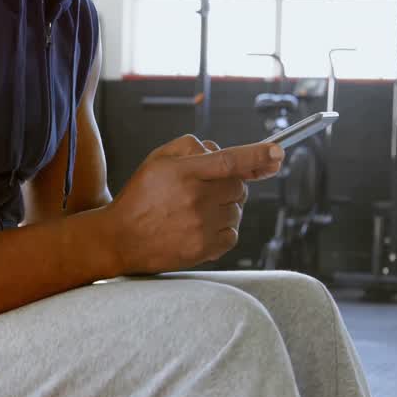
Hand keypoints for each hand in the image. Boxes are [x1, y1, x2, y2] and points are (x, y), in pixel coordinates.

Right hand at [103, 135, 283, 274]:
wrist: (120, 238)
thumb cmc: (139, 197)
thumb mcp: (157, 160)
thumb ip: (190, 147)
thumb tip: (219, 149)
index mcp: (183, 173)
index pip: (229, 161)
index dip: (257, 155)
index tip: (277, 152)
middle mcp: (195, 200)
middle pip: (239, 186)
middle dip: (231, 183)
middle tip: (209, 188)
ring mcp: (201, 227)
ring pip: (237, 210)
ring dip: (226, 207)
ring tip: (198, 210)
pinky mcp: (204, 250)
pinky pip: (232, 234)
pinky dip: (223, 229)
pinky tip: (201, 226)